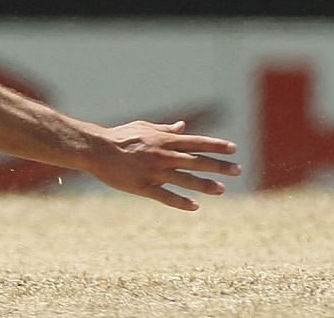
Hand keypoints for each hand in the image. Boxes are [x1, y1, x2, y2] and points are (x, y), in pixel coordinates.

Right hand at [83, 119, 240, 209]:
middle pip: (196, 160)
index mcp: (163, 140)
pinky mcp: (143, 186)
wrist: (96, 149)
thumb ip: (165, 129)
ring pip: (185, 179)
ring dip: (205, 184)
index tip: (233, 149)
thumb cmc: (120, 137)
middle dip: (218, 166)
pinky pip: (165, 196)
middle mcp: (162, 155)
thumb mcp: (144, 127)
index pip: (196, 142)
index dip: (215, 145)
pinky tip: (195, 207)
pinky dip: (181, 202)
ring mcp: (153, 171)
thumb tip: (183, 126)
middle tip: (237, 170)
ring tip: (222, 189)